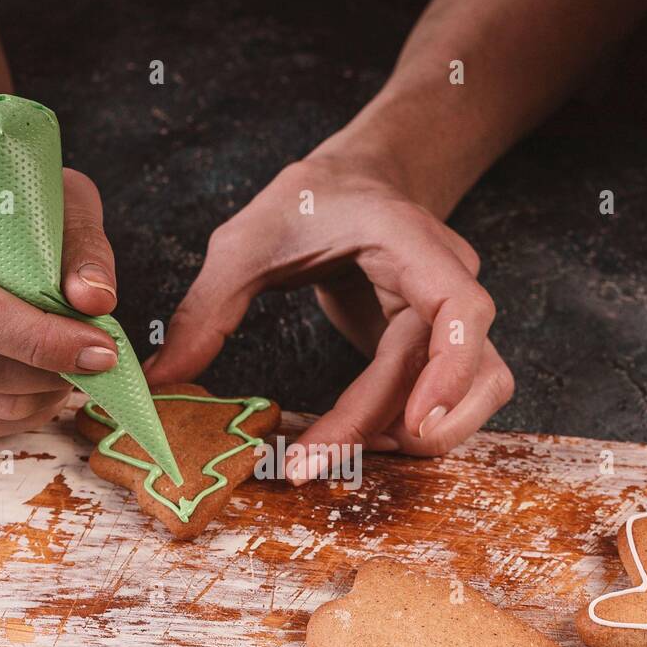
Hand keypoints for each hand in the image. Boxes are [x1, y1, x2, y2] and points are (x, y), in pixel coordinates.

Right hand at [0, 169, 120, 438]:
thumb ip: (78, 244)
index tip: (98, 347)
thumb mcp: (47, 203)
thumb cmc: (2, 214)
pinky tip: (39, 386)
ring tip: (70, 369)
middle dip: (42, 373)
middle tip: (93, 363)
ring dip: (36, 396)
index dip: (37, 338)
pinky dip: (16, 414)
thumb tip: (95, 301)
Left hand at [144, 154, 513, 480]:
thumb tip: (164, 380)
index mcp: (411, 243)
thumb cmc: (308, 203)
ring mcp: (453, 315)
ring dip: (426, 435)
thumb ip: (207, 310)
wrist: (354, 181)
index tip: (412, 425)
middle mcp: (448, 280)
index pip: (461, 309)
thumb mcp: (244, 242)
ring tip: (348, 452)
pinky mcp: (440, 343)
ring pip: (482, 391)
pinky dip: (422, 427)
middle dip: (404, 429)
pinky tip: (367, 438)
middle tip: (315, 464)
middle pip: (465, 370)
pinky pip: (456, 397)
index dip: (449, 371)